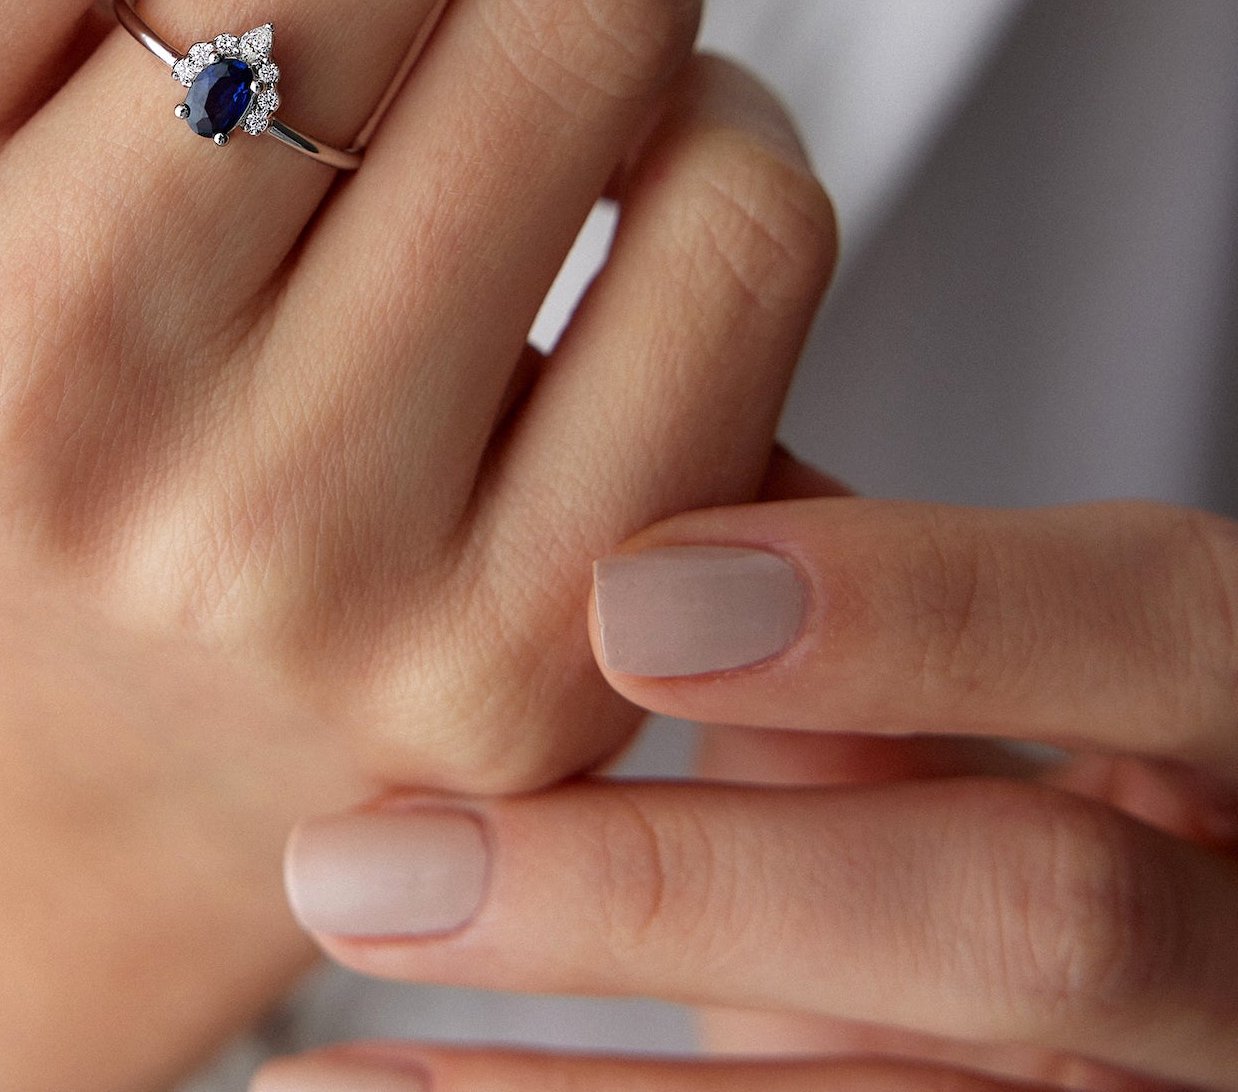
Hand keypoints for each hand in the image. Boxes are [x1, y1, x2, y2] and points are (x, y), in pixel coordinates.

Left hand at [272, 478, 1237, 1090]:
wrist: (1092, 1005)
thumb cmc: (1010, 778)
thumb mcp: (971, 680)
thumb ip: (837, 580)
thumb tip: (596, 447)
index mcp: (1232, 721)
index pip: (1158, 622)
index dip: (918, 606)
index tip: (621, 599)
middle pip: (1035, 916)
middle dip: (675, 884)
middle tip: (372, 864)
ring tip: (331, 1047)